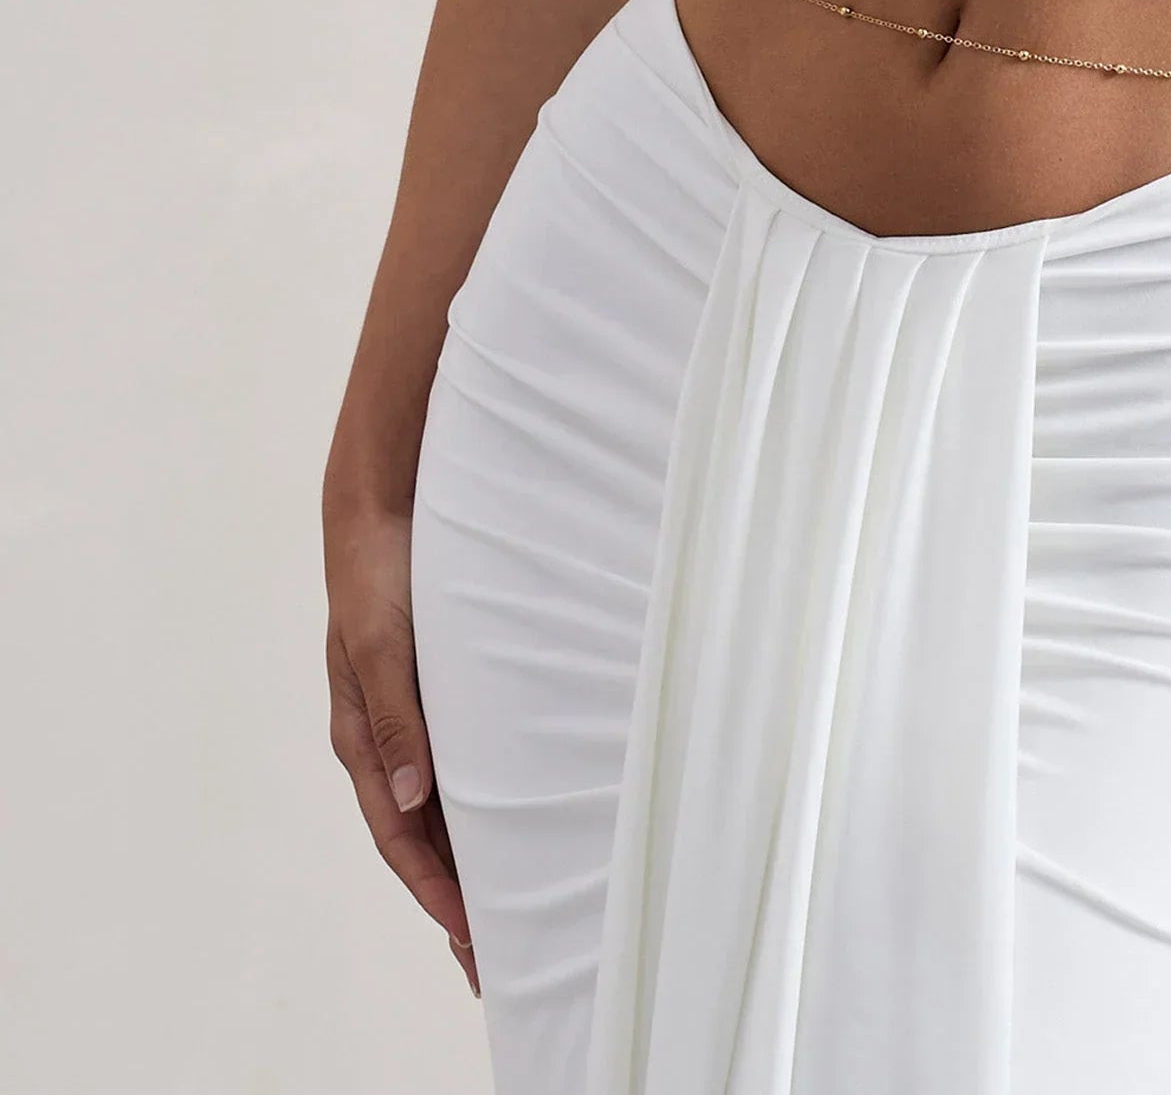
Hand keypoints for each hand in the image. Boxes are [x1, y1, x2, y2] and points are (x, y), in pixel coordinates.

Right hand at [324, 496, 477, 995]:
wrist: (378, 510)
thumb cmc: (377, 574)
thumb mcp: (382, 643)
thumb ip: (395, 716)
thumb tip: (412, 798)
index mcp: (360, 737)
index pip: (398, 834)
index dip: (433, 886)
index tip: (469, 933)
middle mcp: (383, 740)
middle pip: (417, 837)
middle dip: (450, 898)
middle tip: (489, 958)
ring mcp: (408, 721)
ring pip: (438, 810)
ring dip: (468, 860)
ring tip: (507, 913)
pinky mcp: (433, 696)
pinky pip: (456, 768)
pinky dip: (478, 809)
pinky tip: (510, 826)